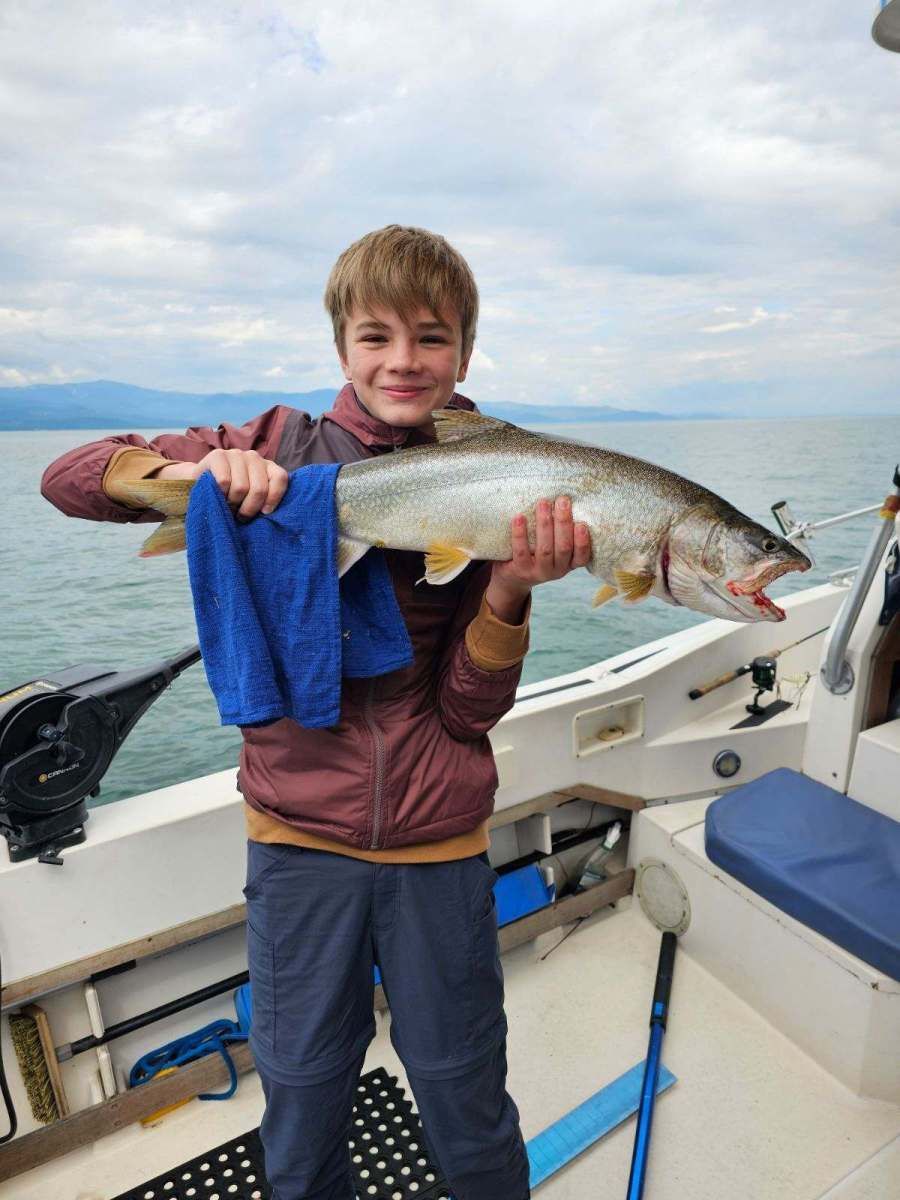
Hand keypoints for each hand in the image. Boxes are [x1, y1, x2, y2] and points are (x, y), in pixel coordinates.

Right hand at [151, 449, 288, 518]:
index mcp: (267, 466)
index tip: (264, 513)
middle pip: (259, 488)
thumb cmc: (229, 497)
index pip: (280, 478)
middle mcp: (253, 457)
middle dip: (249, 508)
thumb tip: (271, 513)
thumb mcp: (250, 499)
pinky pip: (224, 481)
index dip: (274, 498)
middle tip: (240, 516)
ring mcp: (235, 454)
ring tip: (228, 506)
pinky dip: (220, 494)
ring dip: (232, 503)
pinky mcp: (217, 455)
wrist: (198, 486)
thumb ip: (263, 500)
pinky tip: (217, 495)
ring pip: (241, 487)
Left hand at [486, 496, 591, 619]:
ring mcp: (539, 572)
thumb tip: (565, 498)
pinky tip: (519, 518)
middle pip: (563, 547)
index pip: (582, 556)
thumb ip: (560, 532)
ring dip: (544, 524)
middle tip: (563, 501)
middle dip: (563, 523)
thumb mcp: (554, 548)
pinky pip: (521, 551)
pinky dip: (520, 534)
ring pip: (545, 549)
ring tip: (543, 503)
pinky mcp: (521, 570)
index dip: (583, 542)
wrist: (513, 578)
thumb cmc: (536, 554)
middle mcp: (557, 570)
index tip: (582, 524)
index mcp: (569, 563)